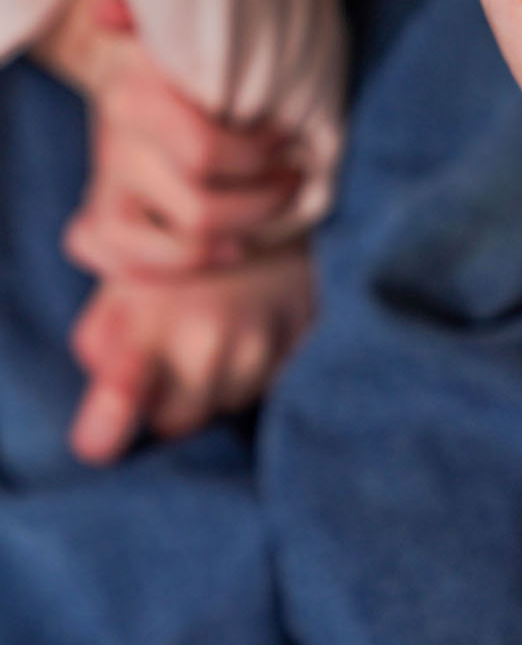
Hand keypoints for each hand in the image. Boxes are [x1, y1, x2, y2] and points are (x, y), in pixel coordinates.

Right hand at [34, 0, 302, 275]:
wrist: (174, 83)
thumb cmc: (223, 64)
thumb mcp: (215, 34)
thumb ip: (177, 18)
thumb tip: (110, 14)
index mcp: (137, 87)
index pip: (202, 152)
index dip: (255, 155)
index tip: (286, 137)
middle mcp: (114, 135)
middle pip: (198, 207)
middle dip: (262, 199)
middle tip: (293, 177)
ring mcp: (106, 181)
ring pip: (176, 242)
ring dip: (234, 236)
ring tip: (268, 214)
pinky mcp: (100, 221)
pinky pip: (125, 262)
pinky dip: (181, 265)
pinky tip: (230, 246)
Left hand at [68, 244, 314, 464]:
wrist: (259, 198)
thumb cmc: (178, 244)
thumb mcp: (124, 279)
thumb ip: (102, 338)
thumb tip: (110, 388)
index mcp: (148, 320)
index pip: (121, 394)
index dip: (105, 427)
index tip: (96, 446)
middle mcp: (206, 339)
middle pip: (181, 421)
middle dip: (172, 406)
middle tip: (172, 369)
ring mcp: (260, 342)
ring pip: (231, 404)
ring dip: (221, 387)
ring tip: (219, 335)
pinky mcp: (303, 338)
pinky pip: (277, 383)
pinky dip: (263, 368)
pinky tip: (256, 329)